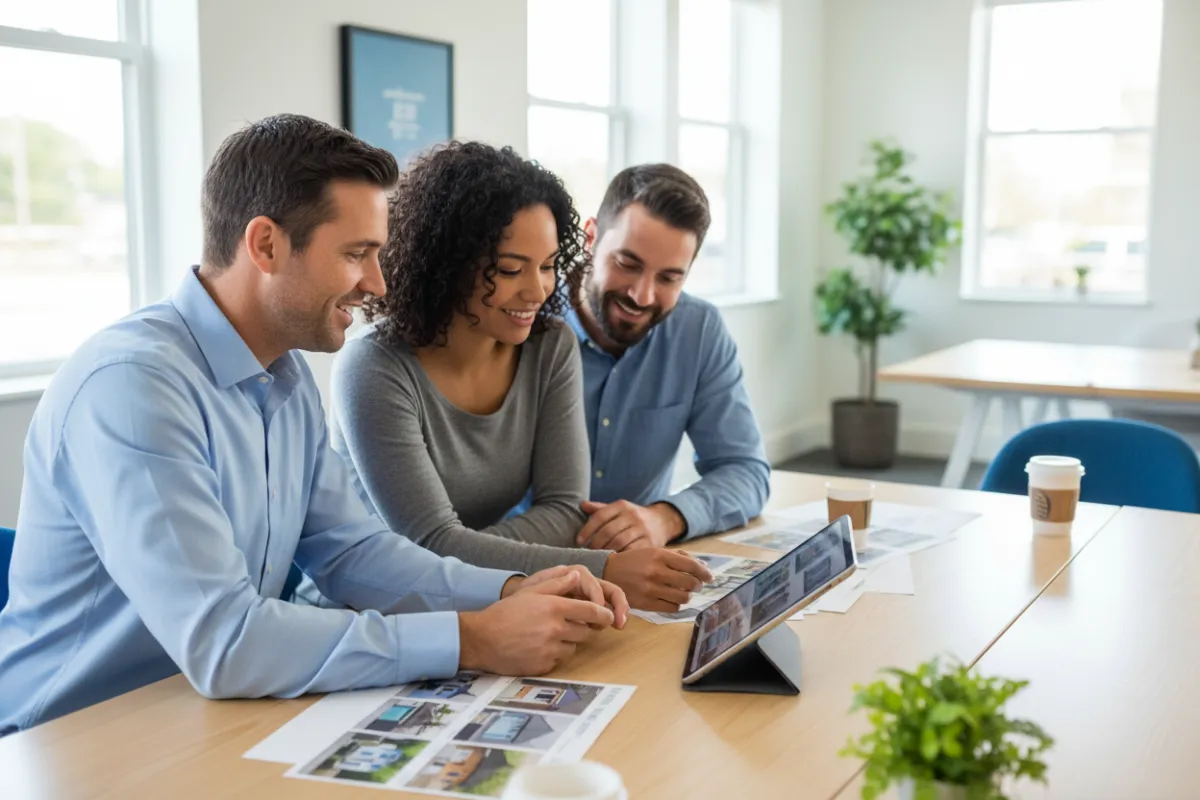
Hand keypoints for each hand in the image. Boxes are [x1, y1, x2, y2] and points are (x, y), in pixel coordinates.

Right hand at [458, 571, 617, 674]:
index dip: (604, 614)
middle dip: (581, 628)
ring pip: (573, 647)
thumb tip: (576, 575)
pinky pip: (559, 661)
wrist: (481, 640)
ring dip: (567, 642)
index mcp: (554, 608)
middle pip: (585, 632)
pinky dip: (554, 655)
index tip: (608, 617)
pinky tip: (538, 648)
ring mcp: (550, 650)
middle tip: (566, 624)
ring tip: (547, 636)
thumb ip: (555, 584)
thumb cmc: (504, 613)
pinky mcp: (543, 666)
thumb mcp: (529, 592)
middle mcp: (555, 629)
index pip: (591, 611)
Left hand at [577, 500, 686, 551]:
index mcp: (622, 505)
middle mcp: (632, 515)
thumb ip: (601, 509)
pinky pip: (632, 551)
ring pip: (619, 542)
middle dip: (596, 543)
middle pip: (609, 530)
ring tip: (598, 558)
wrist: (662, 521)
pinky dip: (621, 557)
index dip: (587, 529)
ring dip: (606, 551)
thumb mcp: (619, 509)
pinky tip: (614, 562)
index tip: (579, 541)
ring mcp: (642, 529)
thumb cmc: (633, 517)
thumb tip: (582, 504)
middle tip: (588, 553)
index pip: (600, 516)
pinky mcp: (650, 542)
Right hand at [602, 548, 713, 611]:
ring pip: (683, 597)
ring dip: (688, 595)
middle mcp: (656, 572)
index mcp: (659, 555)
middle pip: (690, 583)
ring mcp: (650, 589)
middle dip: (698, 585)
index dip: (704, 573)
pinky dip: (677, 604)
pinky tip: (674, 599)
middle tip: (697, 585)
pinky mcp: (646, 603)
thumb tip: (703, 565)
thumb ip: (679, 556)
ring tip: (685, 592)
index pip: (691, 566)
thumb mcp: (655, 551)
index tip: (710, 577)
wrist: (610, 572)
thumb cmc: (636, 561)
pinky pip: (672, 608)